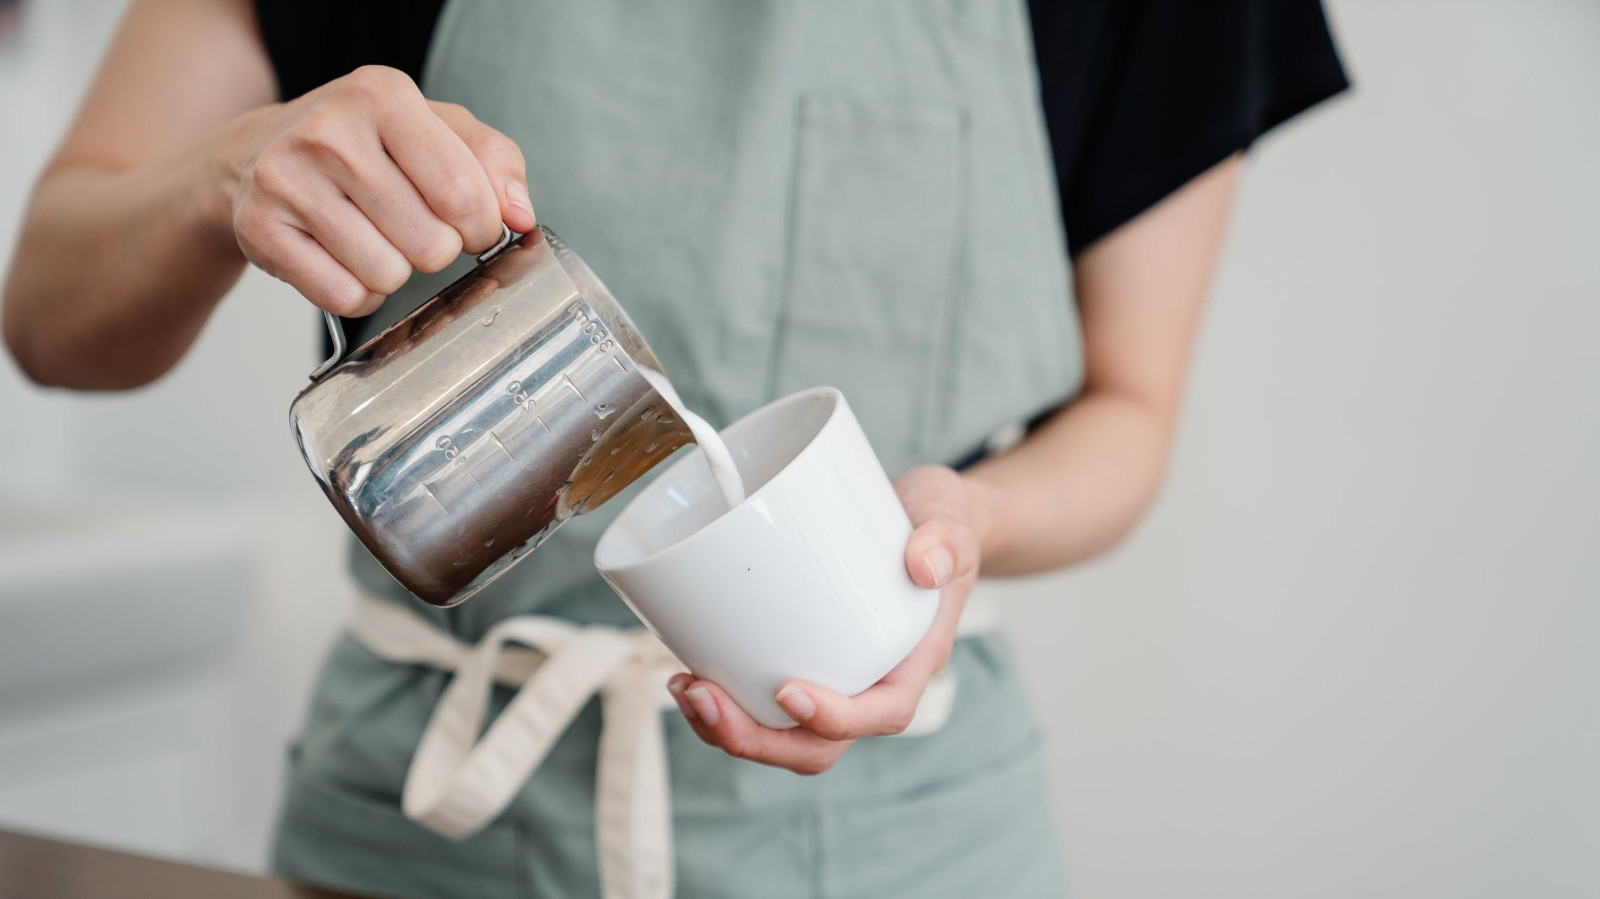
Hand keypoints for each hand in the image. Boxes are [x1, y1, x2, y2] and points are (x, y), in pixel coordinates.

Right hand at [216, 65, 536, 316]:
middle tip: (415, 229)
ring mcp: (287, 180)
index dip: (482, 227)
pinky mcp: (260, 228)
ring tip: (377, 239)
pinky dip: (359, 294)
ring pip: (387, 275)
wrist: (256, 152)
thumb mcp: (436, 128)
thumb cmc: (365, 145)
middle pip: (431, 243)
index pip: (463, 193)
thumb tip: (520, 215)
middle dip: (438, 250)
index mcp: (383, 95)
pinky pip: (343, 296)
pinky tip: (347, 260)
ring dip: (396, 273)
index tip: (472, 225)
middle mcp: (330, 132)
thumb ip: (494, 161)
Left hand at [667, 465, 984, 774]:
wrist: (922, 521)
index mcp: (912, 665)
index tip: (787, 690)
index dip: (834, 719)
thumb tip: (923, 564)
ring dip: (730, 729)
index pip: (881, 714)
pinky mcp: (804, 665)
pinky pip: (764, 707)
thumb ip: (946, 539)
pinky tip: (690, 673)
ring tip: (685, 689)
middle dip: (756, 739)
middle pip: (816, 746)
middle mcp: (871, 687)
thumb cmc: (937, 525)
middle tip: (703, 696)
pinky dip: (726, 703)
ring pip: (784, 737)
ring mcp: (835, 682)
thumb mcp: (951, 519)